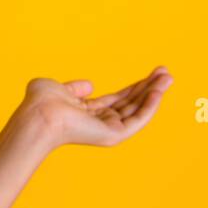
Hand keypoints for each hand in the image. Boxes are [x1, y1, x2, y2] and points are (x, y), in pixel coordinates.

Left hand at [21, 66, 173, 149]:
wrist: (39, 115)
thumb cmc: (40, 102)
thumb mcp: (57, 88)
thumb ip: (74, 87)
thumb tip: (90, 85)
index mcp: (86, 113)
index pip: (118, 99)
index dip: (135, 87)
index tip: (152, 73)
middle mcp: (98, 123)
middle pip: (131, 103)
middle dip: (150, 88)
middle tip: (166, 72)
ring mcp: (107, 130)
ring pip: (138, 111)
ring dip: (155, 93)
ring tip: (168, 77)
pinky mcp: (113, 135)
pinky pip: (137, 120)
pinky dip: (150, 106)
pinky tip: (159, 91)